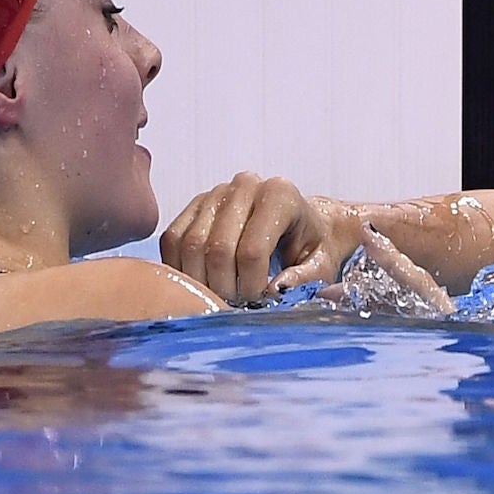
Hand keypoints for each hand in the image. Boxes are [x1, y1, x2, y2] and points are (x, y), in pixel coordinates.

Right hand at [159, 172, 359, 303]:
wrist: (304, 224)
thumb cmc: (313, 246)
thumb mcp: (321, 264)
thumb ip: (304, 279)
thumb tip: (275, 291)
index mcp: (280, 194)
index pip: (252, 250)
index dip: (251, 287)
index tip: (258, 304)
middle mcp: (245, 186)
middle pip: (217, 248)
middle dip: (224, 288)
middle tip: (235, 307)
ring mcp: (216, 192)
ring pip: (190, 245)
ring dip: (200, 282)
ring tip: (220, 298)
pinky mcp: (195, 204)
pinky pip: (171, 240)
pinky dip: (180, 269)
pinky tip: (199, 285)